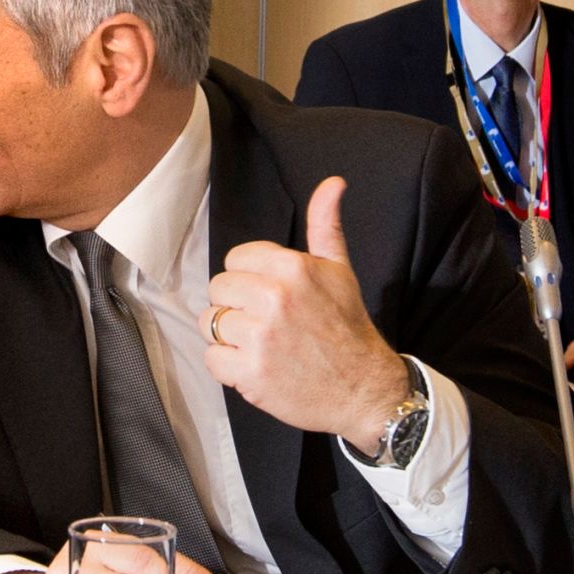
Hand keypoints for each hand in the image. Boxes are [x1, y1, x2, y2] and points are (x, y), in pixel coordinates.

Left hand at [201, 177, 409, 452]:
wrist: (364, 390)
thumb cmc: (347, 328)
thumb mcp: (340, 271)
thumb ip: (325, 226)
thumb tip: (332, 183)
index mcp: (293, 268)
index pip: (235, 260)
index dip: (249, 279)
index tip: (270, 296)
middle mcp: (274, 298)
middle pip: (218, 289)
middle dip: (237, 306)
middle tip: (267, 323)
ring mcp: (260, 337)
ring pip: (210, 323)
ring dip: (230, 337)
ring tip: (262, 345)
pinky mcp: (250, 373)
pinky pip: (211, 358)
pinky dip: (228, 367)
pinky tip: (257, 366)